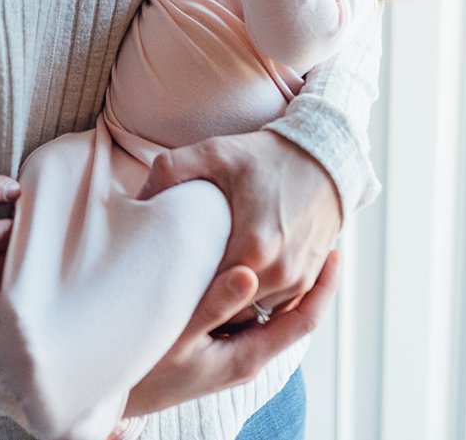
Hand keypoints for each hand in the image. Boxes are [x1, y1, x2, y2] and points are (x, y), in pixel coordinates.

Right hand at [124, 251, 340, 417]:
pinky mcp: (218, 346)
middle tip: (321, 235)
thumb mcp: (177, 336)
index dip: (325, 287)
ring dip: (288, 281)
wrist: (115, 394)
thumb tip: (251, 273)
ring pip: (273, 314)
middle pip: (294, 315)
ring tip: (294, 241)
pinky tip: (253, 262)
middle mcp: (247, 357)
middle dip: (312, 278)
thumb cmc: (144, 369)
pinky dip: (262, 288)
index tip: (337, 251)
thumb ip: (214, 304)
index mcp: (246, 356)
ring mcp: (232, 353)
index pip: (303, 321)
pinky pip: (252, 315)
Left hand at [138, 130, 339, 313]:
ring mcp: (298, 278)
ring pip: (252, 313)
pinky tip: (230, 294)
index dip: (180, 298)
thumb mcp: (215, 152)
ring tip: (198, 303)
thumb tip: (139, 199)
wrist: (326, 156)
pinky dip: (254, 303)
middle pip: (229, 310)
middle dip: (203, 308)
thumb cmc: (266, 155)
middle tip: (171, 307)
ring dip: (230, 309)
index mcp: (253, 248)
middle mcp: (279, 272)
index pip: (206, 295)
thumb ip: (171, 171)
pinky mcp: (309, 278)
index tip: (157, 298)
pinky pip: (274, 306)